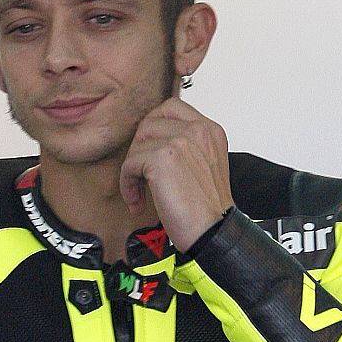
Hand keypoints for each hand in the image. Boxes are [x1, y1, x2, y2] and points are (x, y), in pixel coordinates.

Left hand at [119, 99, 233, 252]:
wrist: (212, 232)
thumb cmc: (206, 210)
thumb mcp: (204, 166)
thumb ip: (186, 148)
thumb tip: (152, 143)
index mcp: (210, 131)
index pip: (171, 108)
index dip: (153, 129)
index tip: (150, 154)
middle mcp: (198, 130)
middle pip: (150, 122)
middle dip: (140, 149)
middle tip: (142, 174)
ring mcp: (181, 141)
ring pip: (138, 143)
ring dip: (132, 169)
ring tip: (140, 192)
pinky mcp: (162, 158)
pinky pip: (130, 163)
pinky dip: (128, 184)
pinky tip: (138, 202)